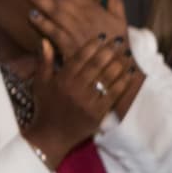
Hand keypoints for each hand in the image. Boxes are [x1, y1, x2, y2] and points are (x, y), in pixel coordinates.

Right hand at [22, 36, 139, 165]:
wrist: (51, 136)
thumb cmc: (46, 107)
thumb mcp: (41, 83)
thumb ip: (44, 61)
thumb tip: (45, 40)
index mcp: (62, 79)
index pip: (79, 58)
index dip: (92, 45)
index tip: (103, 36)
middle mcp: (75, 89)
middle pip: (96, 65)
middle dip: (109, 51)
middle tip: (120, 40)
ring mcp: (87, 102)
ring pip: (106, 78)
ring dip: (119, 64)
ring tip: (127, 54)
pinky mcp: (98, 113)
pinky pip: (113, 95)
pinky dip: (123, 83)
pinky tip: (130, 74)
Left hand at [23, 0, 129, 62]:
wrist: (119, 67)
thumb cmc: (121, 44)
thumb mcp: (122, 20)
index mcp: (97, 11)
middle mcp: (86, 19)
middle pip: (63, 0)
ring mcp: (77, 33)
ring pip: (57, 13)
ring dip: (41, 1)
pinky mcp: (70, 47)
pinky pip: (54, 32)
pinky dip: (43, 23)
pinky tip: (32, 16)